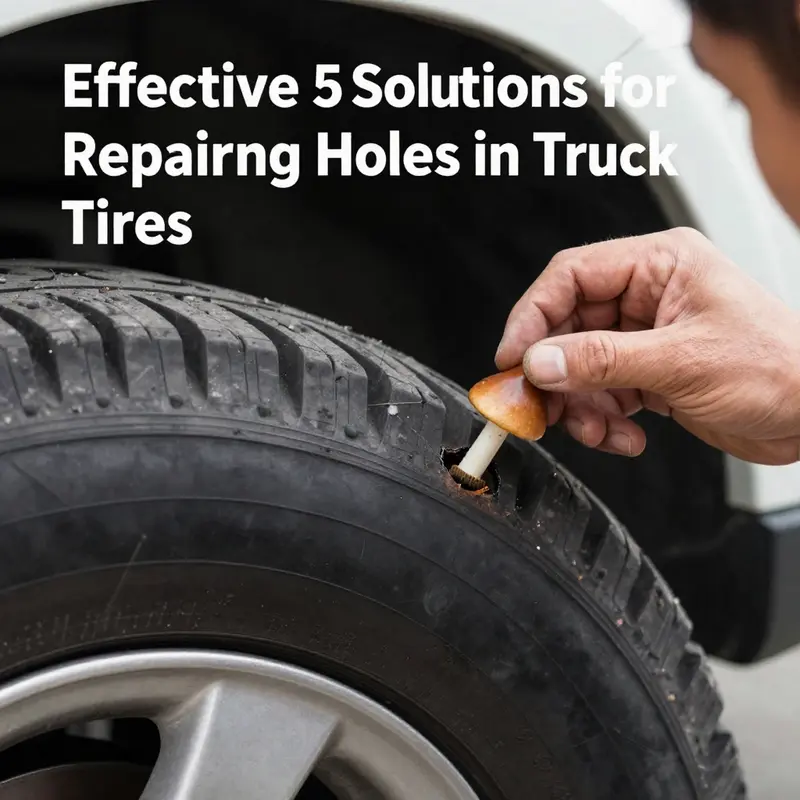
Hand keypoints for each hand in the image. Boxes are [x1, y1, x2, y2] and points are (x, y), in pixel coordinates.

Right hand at [494, 228, 799, 464]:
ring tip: (597, 430)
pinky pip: (602, 393)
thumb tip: (541, 361)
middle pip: (568, 326)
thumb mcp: (682, 361)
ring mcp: (646, 336)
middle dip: (556, 372)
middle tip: (541, 405)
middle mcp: (649, 295)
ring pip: (580, 366)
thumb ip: (602, 360)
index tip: (512, 356)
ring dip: (580, 405)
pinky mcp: (648, 372)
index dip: (533, 315)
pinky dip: (604, 421)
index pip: (571, 276)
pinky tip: (626, 436)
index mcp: (660, 264)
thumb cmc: (781, 367)